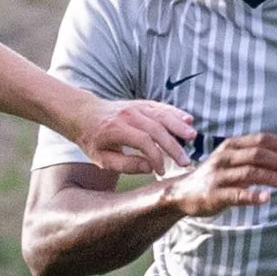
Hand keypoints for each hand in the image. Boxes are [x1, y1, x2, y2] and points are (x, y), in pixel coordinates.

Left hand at [64, 96, 193, 175]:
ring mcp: (136, 107)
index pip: (143, 142)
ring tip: (192, 137)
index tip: (161, 171)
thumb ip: (126, 165)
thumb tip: (150, 168)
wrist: (84, 114)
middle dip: (173, 146)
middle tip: (185, 162)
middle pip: (156, 129)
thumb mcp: (102, 159)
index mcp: (116, 129)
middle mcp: (128, 115)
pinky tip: (188, 119)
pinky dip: (175, 113)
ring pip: (162, 115)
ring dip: (179, 126)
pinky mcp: (142, 104)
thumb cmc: (93, 141)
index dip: (155, 157)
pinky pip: (161, 107)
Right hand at [161, 133, 276, 217]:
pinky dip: (253, 196)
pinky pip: (236, 194)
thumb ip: (254, 155)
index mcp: (232, 145)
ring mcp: (219, 176)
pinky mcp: (214, 195)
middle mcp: (225, 157)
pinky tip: (267, 198)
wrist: (183, 193)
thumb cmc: (215, 176)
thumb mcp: (232, 159)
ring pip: (250, 172)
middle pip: (257, 154)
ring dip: (272, 177)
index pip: (261, 139)